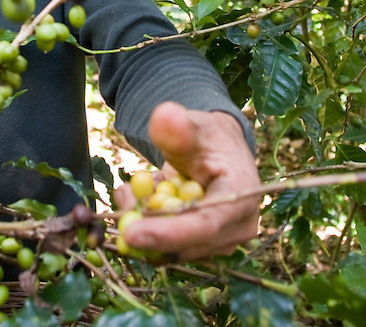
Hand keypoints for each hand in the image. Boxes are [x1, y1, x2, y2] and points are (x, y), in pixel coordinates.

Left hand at [117, 102, 259, 259]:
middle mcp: (238, 227)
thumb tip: (164, 116)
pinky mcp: (202, 248)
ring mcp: (222, 242)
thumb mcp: (193, 127)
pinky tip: (148, 197)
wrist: (217, 152)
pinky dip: (148, 225)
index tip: (131, 233)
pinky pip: (164, 248)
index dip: (168, 233)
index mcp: (242, 196)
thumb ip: (178, 127)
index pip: (206, 224)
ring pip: (170, 249)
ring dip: (145, 221)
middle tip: (123, 195)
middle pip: (185, 244)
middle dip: (146, 225)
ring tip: (141, 185)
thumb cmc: (207, 138)